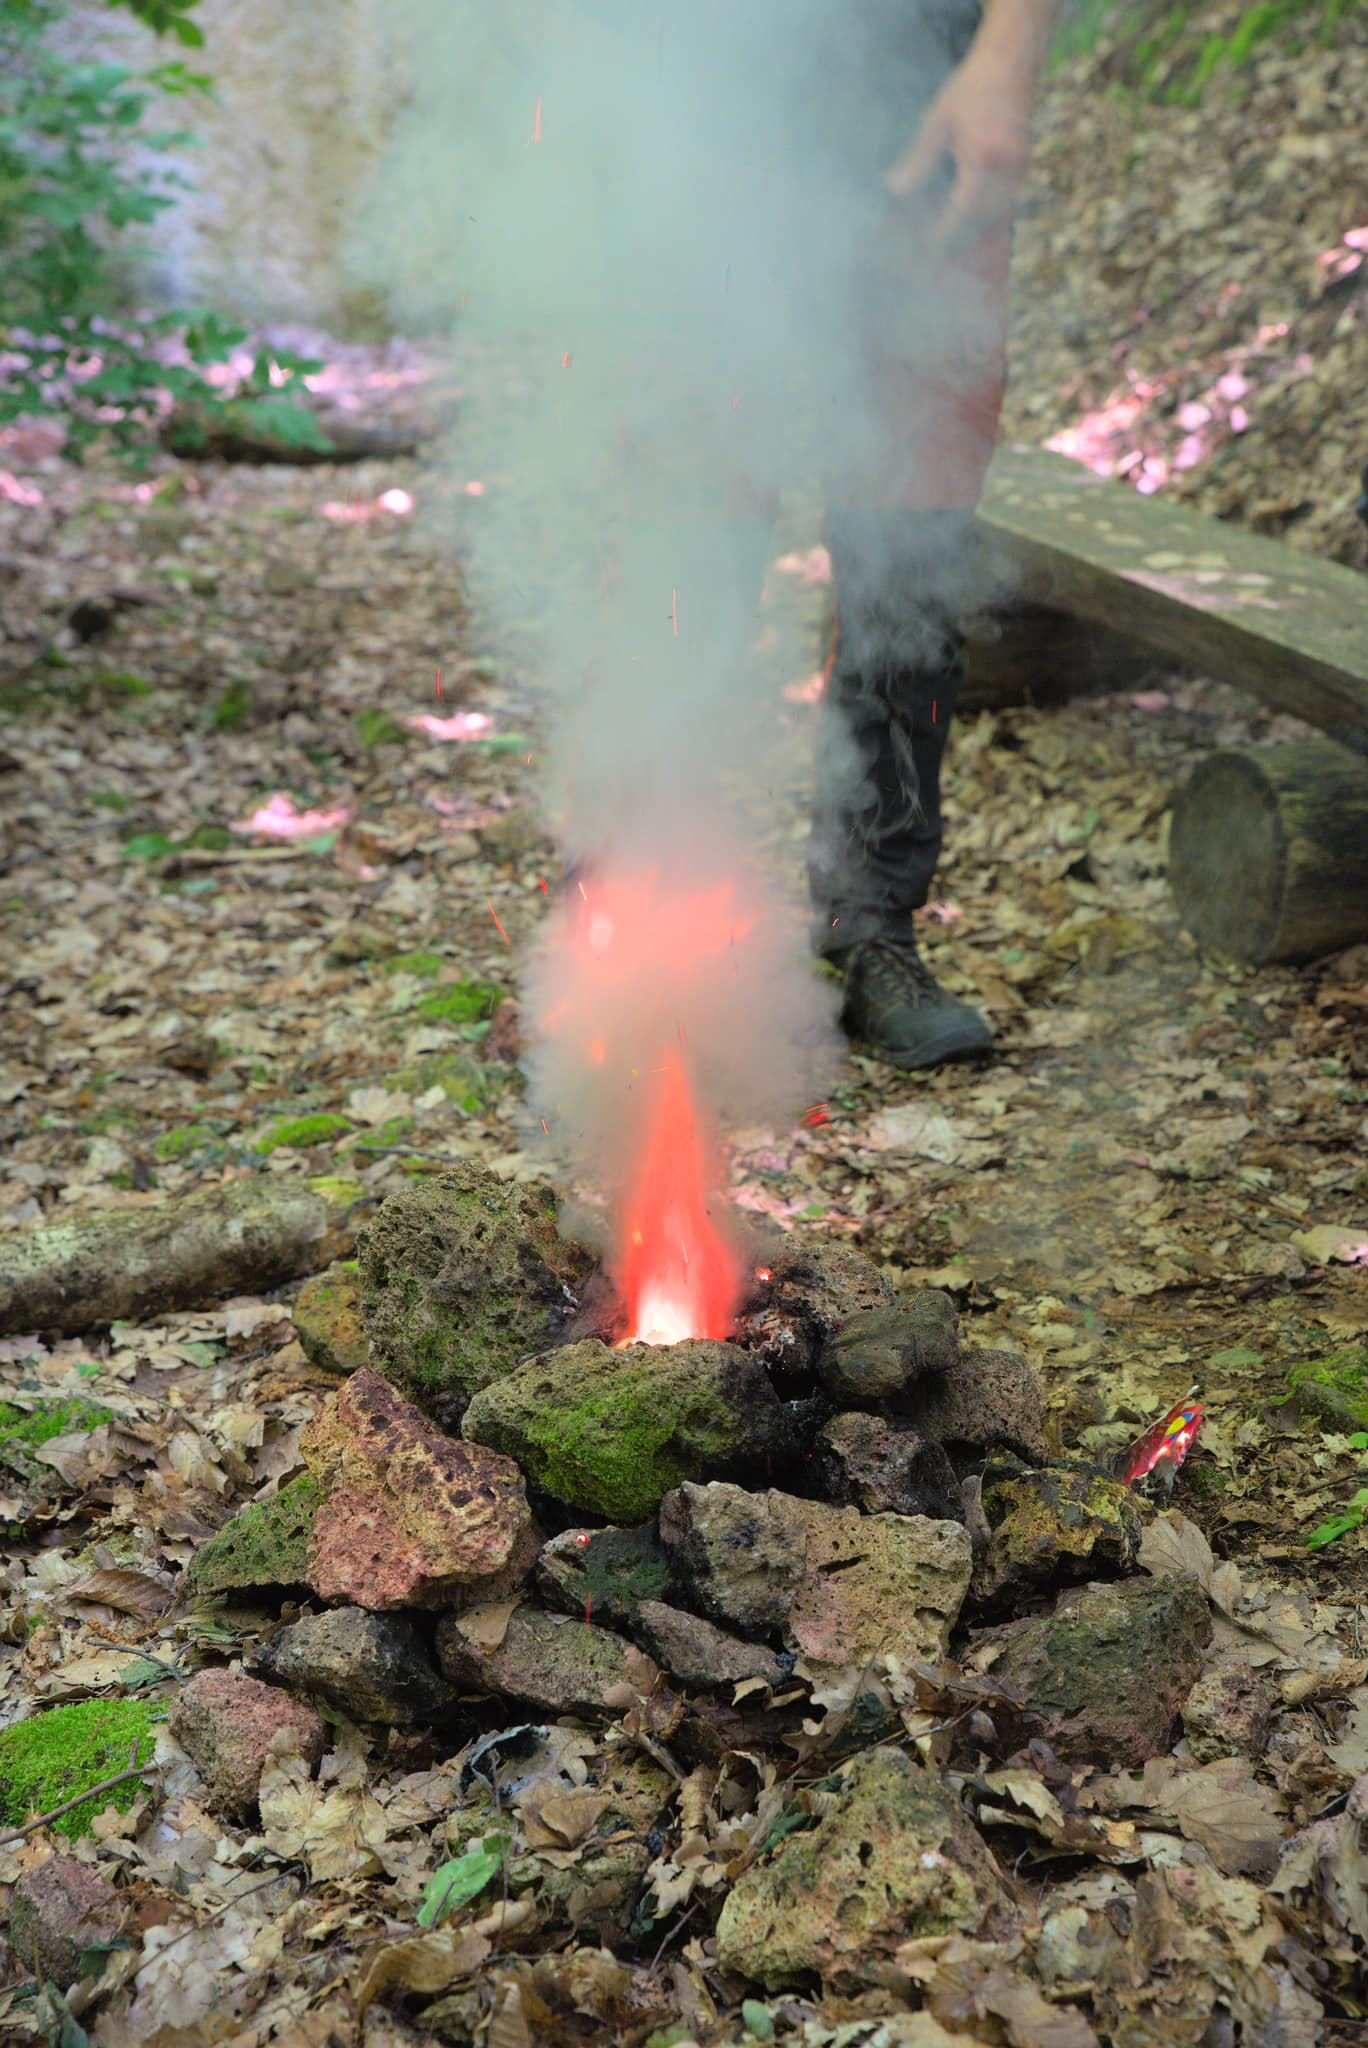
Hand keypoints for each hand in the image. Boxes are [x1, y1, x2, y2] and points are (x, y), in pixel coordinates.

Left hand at [885, 47, 1036, 250]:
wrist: (1011, 63)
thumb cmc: (972, 88)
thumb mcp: (937, 122)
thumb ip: (918, 160)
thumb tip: (895, 190)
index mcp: (984, 157)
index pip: (964, 209)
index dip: (946, 233)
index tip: (929, 247)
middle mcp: (1007, 168)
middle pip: (984, 220)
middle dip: (961, 240)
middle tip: (936, 256)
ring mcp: (1020, 169)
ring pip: (998, 215)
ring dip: (975, 232)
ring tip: (951, 246)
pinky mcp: (1024, 167)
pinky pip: (1005, 203)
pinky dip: (986, 217)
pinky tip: (968, 223)